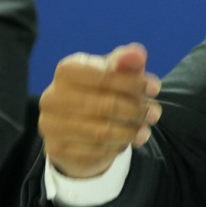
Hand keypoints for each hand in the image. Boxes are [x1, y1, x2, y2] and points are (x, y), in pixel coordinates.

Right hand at [38, 43, 161, 178]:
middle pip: (106, 105)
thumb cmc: (98, 92)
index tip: (155, 88)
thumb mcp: (114, 74)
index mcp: (66, 70)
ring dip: (130, 132)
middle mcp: (52, 96)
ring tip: (144, 130)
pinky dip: (116, 148)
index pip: (105, 76)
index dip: (134, 83)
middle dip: (136, 110)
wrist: (74, 128)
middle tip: (154, 114)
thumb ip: (126, 62)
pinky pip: (95, 152)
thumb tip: (138, 54)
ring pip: (102, 133)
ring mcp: (50, 125)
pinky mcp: (56, 149)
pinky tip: (124, 143)